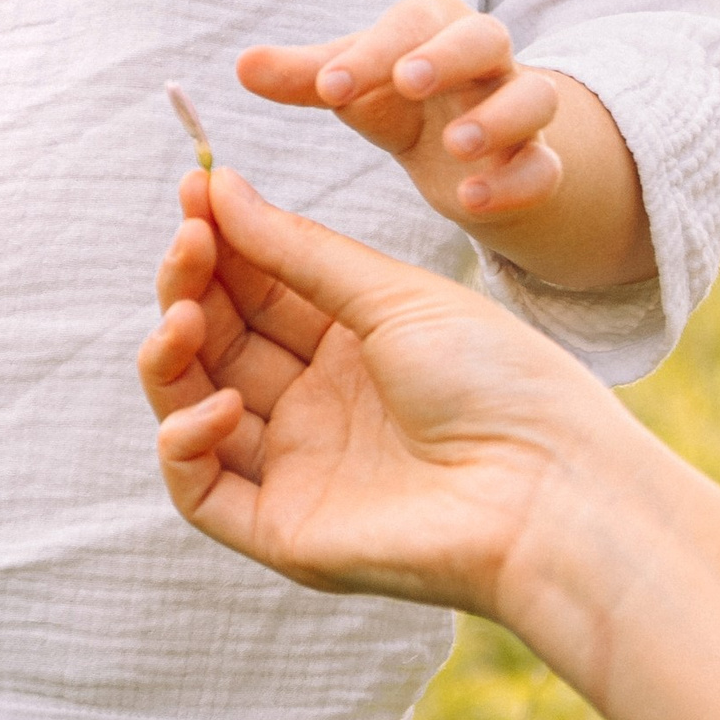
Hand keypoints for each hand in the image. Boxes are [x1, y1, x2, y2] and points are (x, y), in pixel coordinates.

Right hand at [138, 164, 645, 614]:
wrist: (548, 487)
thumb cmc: (496, 380)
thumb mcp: (393, 294)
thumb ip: (298, 249)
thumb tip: (219, 187)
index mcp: (352, 348)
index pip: (258, 290)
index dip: (221, 243)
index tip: (194, 191)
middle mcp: (318, 408)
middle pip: (219, 342)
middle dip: (191, 286)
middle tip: (186, 239)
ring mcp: (297, 470)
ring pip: (193, 408)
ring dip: (170, 356)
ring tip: (185, 317)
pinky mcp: (283, 532)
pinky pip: (199, 491)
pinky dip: (185, 444)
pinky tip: (221, 403)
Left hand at [238, 0, 562, 230]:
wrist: (469, 146)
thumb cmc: (401, 99)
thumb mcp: (354, 83)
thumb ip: (303, 77)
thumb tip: (242, 65)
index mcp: (436, 27)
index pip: (412, 22)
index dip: (375, 50)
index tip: (329, 87)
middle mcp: (487, 60)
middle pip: (487, 36)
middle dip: (450, 57)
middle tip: (409, 82)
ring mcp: (520, 110)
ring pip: (532, 97)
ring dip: (497, 118)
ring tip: (455, 144)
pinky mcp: (538, 162)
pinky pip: (543, 168)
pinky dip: (515, 183)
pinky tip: (473, 200)